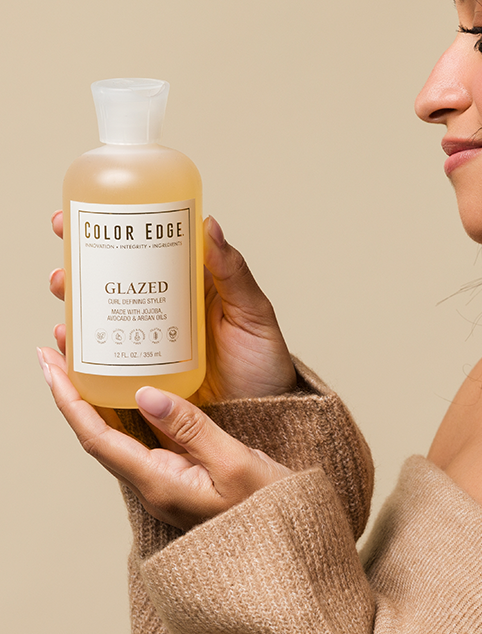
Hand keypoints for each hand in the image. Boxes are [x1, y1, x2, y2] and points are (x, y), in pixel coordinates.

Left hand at [37, 345, 291, 529]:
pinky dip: (125, 411)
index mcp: (160, 484)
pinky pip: (142, 439)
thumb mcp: (235, 462)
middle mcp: (154, 485)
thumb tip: (145, 394)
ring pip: (117, 436)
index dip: (70, 402)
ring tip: (84, 363)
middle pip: (98, 435)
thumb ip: (191, 428)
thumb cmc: (267, 509)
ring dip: (94, 400)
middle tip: (56, 352)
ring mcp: (166, 482)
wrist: (285, 545)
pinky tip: (129, 391)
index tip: (52, 368)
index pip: (98, 439)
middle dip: (73, 393)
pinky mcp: (181, 475)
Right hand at [49, 212, 296, 402]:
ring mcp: (150, 342)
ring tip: (63, 289)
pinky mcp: (140, 376)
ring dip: (74, 299)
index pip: (150, 248)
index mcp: (193, 286)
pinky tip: (67, 338)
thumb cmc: (264, 363)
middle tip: (64, 248)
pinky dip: (79, 346)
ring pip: (103, 313)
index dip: (115, 229)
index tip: (83, 215)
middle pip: (116, 277)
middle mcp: (167, 309)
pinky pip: (103, 357)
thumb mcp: (252, 314)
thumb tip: (209, 223)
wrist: (265, 418)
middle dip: (81, 261)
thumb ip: (233, 273)